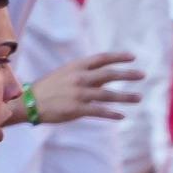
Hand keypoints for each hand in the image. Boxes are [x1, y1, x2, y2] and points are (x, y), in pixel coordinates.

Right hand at [27, 52, 144, 123]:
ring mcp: (79, 94)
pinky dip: (112, 114)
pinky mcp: (77, 109)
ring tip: (139, 98)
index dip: (118, 57)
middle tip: (143, 75)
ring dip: (126, 97)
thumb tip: (105, 74)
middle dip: (128, 74)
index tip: (133, 57)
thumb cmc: (49, 88)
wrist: (29, 102)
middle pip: (109, 74)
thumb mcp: (66, 74)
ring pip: (108, 94)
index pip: (102, 58)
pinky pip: (99, 111)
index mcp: (76, 67)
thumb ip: (85, 73)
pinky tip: (122, 116)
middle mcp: (80, 78)